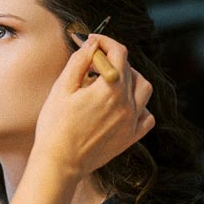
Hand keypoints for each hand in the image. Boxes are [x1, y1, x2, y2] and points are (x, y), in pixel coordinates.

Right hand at [33, 35, 153, 181]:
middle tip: (94, 62)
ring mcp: (132, 121)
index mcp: (110, 88)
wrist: (60, 163)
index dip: (105, 41)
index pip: (118, 52)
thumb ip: (79, 62)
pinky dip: (139, 106)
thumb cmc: (55, 126)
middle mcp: (127, 103)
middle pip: (130, 68)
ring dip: (131, 78)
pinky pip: (147, 116)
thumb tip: (92, 45)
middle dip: (113, 59)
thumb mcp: (62, 88)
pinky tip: (123, 105)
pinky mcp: (131, 137)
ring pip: (144, 89)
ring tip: (111, 81)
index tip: (93, 41)